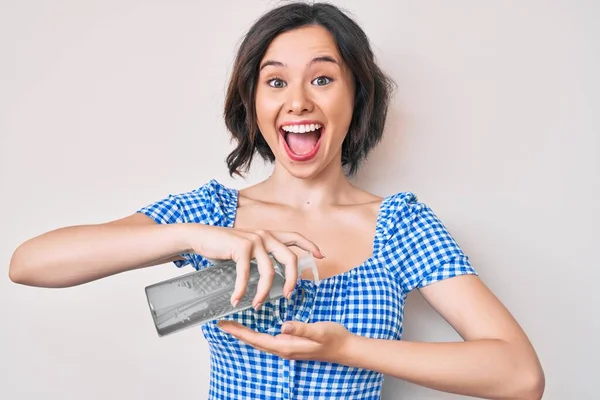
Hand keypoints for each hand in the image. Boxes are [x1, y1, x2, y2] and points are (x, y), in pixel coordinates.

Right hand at [184, 224, 324, 307]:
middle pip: (289, 258)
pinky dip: (241, 289)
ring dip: (263, 292)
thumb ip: (260, 257)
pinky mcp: (241, 247)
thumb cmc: (223, 246)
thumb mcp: (247, 249)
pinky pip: (246, 274)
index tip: (320, 256)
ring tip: (257, 305)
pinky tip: (236, 299)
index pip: (295, 237)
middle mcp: (265, 235)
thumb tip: (270, 277)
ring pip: (268, 271)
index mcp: (269, 235)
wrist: (200, 237)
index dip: (309, 245)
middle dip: (292, 279)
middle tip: (289, 295)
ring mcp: (254, 240)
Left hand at [217, 320, 352, 363]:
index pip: (257, 339)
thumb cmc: (334, 338)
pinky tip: (255, 326)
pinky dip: (257, 332)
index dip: (240, 332)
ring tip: (233, 324)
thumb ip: (302, 328)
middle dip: (237, 332)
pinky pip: (269, 339)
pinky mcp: (292, 343)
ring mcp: (288, 347)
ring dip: (246, 333)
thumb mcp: (320, 331)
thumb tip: (284, 326)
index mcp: (287, 346)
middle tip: (222, 322)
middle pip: (255, 341)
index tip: (224, 325)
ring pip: (260, 340)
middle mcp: (284, 348)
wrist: (346, 348)